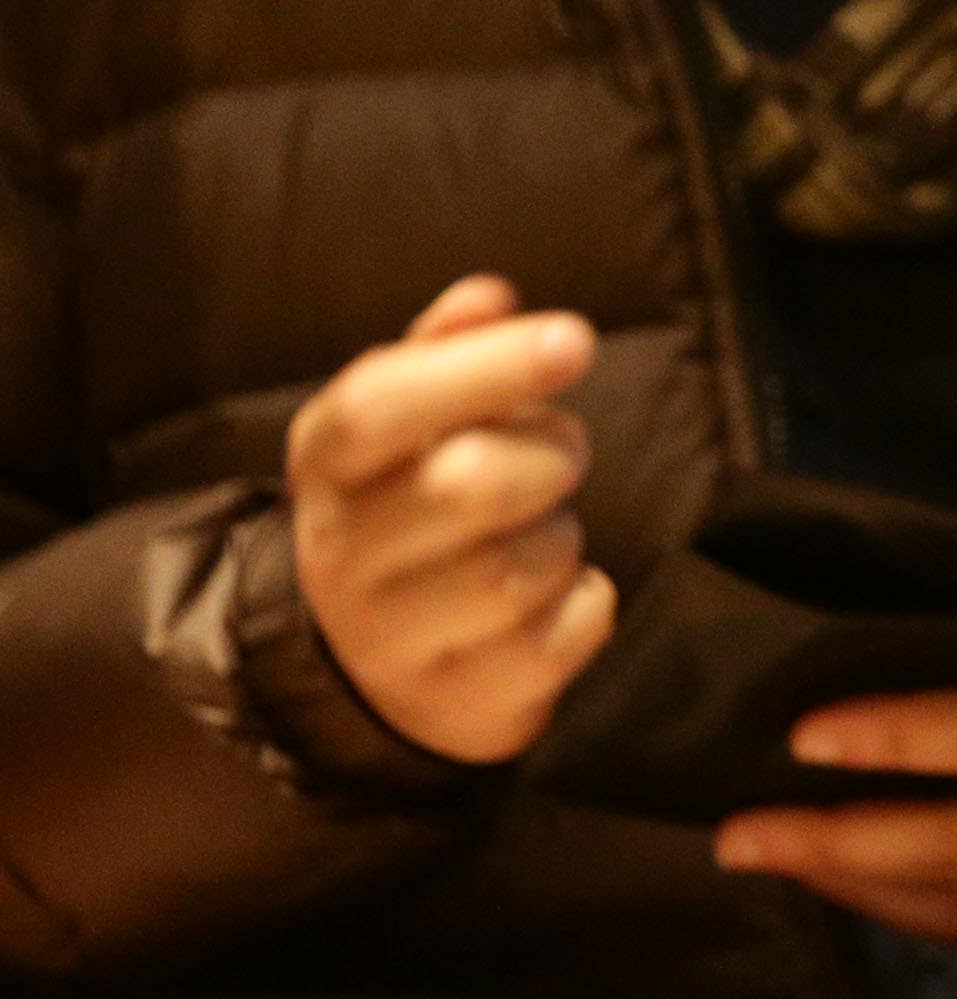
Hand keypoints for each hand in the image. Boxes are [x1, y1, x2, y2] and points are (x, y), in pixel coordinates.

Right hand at [286, 274, 611, 764]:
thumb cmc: (415, 511)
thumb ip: (446, 353)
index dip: (483, 367)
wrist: (377, 670)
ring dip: (563, 537)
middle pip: (470, 485)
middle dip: (549, 455)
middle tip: (560, 455)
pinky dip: (587, 604)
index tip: (574, 339)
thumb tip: (488, 296)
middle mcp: (342, 555)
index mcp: (327, 463)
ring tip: (540, 534)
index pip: (381, 404)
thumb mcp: (409, 426)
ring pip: (520, 569)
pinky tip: (554, 600)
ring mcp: (394, 641)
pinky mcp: (463, 702)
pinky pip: (568, 632)